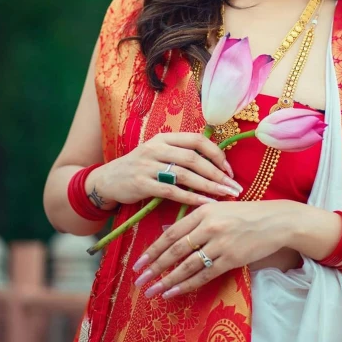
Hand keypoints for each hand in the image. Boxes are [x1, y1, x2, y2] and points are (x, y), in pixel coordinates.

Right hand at [89, 132, 242, 209]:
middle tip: (234, 186)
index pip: (197, 140)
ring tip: (225, 195)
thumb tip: (214, 163)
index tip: (230, 170)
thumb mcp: (158, 154)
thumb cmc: (140, 168)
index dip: (216, 153)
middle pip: (194, 158)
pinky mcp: (142, 183)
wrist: (107, 180)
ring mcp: (148, 165)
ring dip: (209, 185)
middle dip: (217, 173)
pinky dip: (191, 197)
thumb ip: (181, 155)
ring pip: (185, 174)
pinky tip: (205, 203)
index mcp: (164, 138)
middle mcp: (156, 148)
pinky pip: (172, 190)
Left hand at [132, 200, 299, 298]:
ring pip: (188, 265)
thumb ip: (193, 220)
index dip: (154, 249)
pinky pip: (205, 275)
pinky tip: (174, 292)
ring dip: (168, 280)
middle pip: (176, 250)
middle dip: (155, 267)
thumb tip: (165, 232)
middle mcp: (210, 226)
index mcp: (204, 211)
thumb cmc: (245, 214)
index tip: (139, 262)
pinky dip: (187, 284)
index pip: (172, 233)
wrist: (276, 221)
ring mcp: (221, 243)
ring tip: (153, 291)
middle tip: (139, 281)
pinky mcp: (232, 258)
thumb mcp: (218, 209)